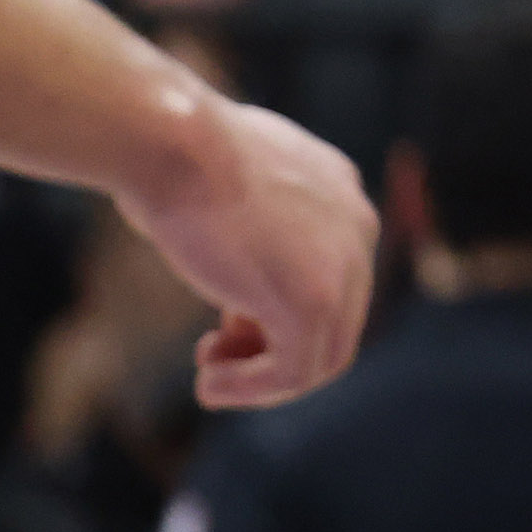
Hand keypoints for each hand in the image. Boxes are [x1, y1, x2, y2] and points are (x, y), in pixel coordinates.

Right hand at [116, 95, 375, 410]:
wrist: (174, 143)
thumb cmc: (177, 155)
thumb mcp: (230, 179)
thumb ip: (254, 219)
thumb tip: (237, 258)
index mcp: (340, 194)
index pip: (332, 275)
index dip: (277, 310)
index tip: (226, 325)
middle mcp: (358, 226)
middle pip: (336, 319)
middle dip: (275, 349)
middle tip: (216, 357)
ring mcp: (344, 266)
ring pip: (323, 356)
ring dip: (264, 380)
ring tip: (211, 381)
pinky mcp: (314, 301)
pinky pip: (297, 371)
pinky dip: (253, 388)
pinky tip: (210, 386)